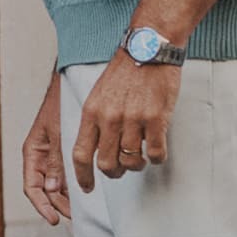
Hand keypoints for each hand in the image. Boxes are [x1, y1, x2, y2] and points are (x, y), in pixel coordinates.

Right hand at [22, 68, 70, 225]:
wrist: (73, 83)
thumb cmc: (61, 103)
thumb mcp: (58, 132)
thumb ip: (55, 160)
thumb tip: (53, 187)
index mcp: (33, 152)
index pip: (32, 186)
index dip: (42, 205)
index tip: (54, 218)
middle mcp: (42, 157)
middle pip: (46, 191)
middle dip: (58, 206)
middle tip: (75, 217)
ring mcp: (54, 156)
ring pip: (57, 186)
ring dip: (67, 199)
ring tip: (81, 211)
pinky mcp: (67, 153)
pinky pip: (68, 176)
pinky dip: (75, 187)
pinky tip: (86, 194)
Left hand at [69, 50, 179, 192]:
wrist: (147, 49)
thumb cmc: (123, 73)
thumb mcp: (98, 95)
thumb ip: (96, 120)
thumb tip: (96, 148)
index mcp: (91, 112)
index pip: (80, 153)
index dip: (82, 176)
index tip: (87, 187)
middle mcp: (109, 118)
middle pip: (107, 164)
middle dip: (114, 173)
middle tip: (122, 169)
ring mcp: (133, 119)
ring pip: (132, 162)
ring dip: (137, 165)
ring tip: (141, 156)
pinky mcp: (156, 119)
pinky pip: (156, 153)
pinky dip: (156, 158)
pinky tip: (157, 149)